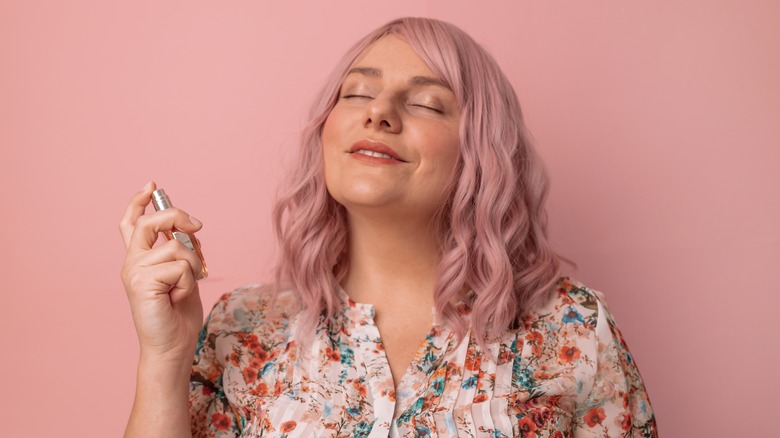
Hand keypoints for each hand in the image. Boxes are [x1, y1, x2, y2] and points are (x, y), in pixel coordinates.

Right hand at [119, 181, 204, 360]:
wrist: (173, 346)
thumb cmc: (180, 314)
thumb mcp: (186, 274)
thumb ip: (182, 251)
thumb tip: (190, 228)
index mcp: (140, 259)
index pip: (131, 224)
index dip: (139, 202)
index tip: (152, 185)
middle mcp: (132, 262)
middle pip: (149, 222)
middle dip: (177, 217)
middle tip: (198, 226)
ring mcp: (133, 272)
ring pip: (176, 247)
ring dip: (193, 266)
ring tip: (185, 288)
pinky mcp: (140, 282)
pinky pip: (179, 266)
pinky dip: (189, 281)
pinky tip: (178, 297)